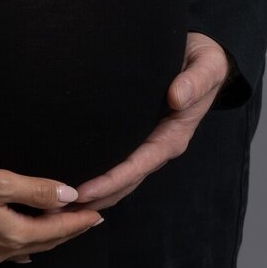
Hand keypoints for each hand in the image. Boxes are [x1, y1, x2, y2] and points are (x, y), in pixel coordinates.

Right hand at [0, 159, 105, 264]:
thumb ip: (36, 190)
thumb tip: (70, 196)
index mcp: (12, 234)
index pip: (56, 230)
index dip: (79, 222)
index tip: (100, 214)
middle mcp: (1, 250)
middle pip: (45, 243)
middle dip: (69, 232)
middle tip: (91, 221)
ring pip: (27, 249)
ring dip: (48, 238)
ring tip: (65, 228)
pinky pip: (9, 253)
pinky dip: (25, 246)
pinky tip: (25, 249)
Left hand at [72, 34, 235, 209]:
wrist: (204, 57)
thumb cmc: (204, 60)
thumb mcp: (207, 65)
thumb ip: (195, 81)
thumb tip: (177, 97)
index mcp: (173, 135)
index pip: (138, 165)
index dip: (111, 180)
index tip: (84, 192)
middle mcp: (159, 145)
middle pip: (125, 181)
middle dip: (96, 197)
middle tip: (60, 210)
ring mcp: (149, 143)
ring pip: (119, 178)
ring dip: (93, 194)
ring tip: (59, 206)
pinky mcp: (138, 135)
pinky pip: (117, 160)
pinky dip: (98, 175)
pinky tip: (74, 179)